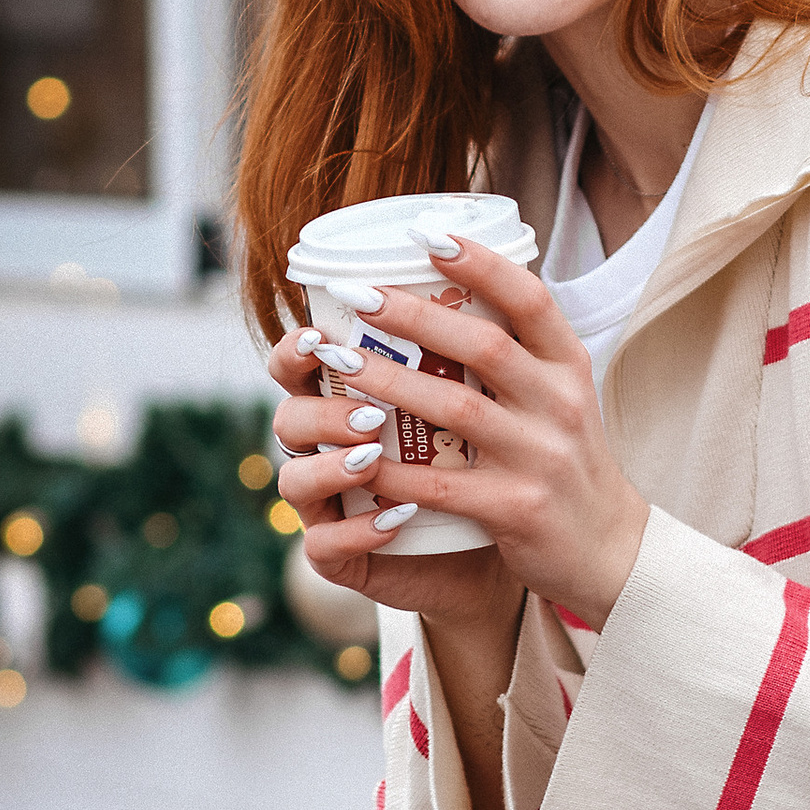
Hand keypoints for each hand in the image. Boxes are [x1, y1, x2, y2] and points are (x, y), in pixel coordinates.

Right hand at [265, 319, 523, 669]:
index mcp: (353, 399)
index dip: (293, 349)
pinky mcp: (346, 556)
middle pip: (287, 418)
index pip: (300, 365)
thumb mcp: (493, 397)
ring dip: (330, 467)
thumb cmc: (500, 460)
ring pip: (294, 482)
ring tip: (371, 456)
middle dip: (318, 408)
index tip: (319, 332)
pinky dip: (358, 530)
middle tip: (363, 406)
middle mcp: (331, 449)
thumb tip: (478, 252)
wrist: (523, 546)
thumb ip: (470, 342)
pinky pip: (326, 546)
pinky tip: (395, 518)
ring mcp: (333, 505)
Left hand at [266, 237, 649, 639]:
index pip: (531, 300)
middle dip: (415, 316)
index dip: (481, 263)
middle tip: (358, 294)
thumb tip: (450, 289)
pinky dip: (394, 469)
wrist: (609, 550)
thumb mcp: (562, 397)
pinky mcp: (515, 509)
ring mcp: (540, 458)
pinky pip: (441, 482)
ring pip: (454, 409)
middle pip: (483, 346)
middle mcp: (560, 405)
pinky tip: (353, 455)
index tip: (429, 235)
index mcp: (569, 368)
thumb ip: (519, 353)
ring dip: (389, 381)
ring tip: (338, 362)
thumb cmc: (568, 463)